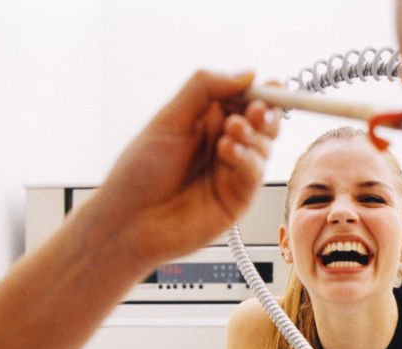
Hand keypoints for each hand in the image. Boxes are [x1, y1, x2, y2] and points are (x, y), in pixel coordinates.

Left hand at [72, 69, 280, 268]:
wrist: (130, 221)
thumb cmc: (139, 174)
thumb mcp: (169, 118)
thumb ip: (205, 89)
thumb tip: (246, 74)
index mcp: (205, 121)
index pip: (245, 100)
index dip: (261, 92)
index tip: (270, 87)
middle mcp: (222, 146)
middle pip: (262, 124)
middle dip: (265, 114)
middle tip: (256, 111)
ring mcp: (232, 173)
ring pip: (263, 148)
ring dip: (253, 136)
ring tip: (230, 133)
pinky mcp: (237, 200)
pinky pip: (255, 175)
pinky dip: (248, 160)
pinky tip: (228, 154)